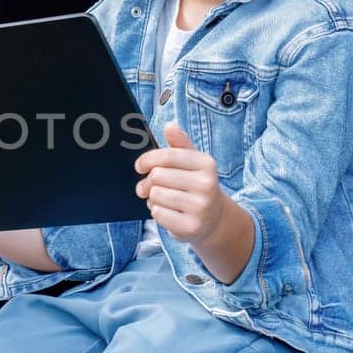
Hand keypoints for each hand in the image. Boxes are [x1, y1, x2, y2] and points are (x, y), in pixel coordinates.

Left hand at [134, 122, 224, 244]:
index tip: (139, 166)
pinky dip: (156, 212)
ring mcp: (200, 207)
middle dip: (148, 181)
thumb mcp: (192, 162)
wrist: (213, 219)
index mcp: (206, 163)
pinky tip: (167, 211)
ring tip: (161, 199)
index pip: (167, 156)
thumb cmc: (196, 185)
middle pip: (157, 176)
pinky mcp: (191, 226)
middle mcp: (207, 184)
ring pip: (155, 195)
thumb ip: (179, 143)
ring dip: (152, 198)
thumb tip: (170, 125)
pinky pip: (157, 213)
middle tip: (147, 187)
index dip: (147, 160)